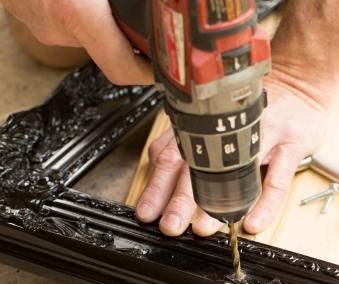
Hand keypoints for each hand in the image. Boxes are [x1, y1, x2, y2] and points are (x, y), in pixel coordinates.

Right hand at [1, 0, 151, 83]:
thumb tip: (161, 1)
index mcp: (75, 11)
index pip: (121, 68)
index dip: (147, 74)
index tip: (165, 71)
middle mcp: (56, 25)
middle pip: (106, 47)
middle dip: (127, 32)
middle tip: (147, 18)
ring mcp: (39, 23)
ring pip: (85, 31)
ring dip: (101, 16)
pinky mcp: (27, 16)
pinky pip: (64, 18)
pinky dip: (80, 6)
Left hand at [135, 69, 328, 236]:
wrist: (300, 78)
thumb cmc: (256, 105)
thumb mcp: (219, 116)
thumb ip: (192, 138)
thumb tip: (159, 170)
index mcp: (207, 121)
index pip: (173, 154)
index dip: (157, 184)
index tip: (147, 212)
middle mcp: (231, 127)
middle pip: (199, 165)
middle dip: (180, 199)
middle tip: (170, 225)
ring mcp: (262, 134)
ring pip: (236, 172)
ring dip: (217, 202)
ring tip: (204, 228)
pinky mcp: (291, 143)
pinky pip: (277, 178)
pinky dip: (265, 203)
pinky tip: (254, 222)